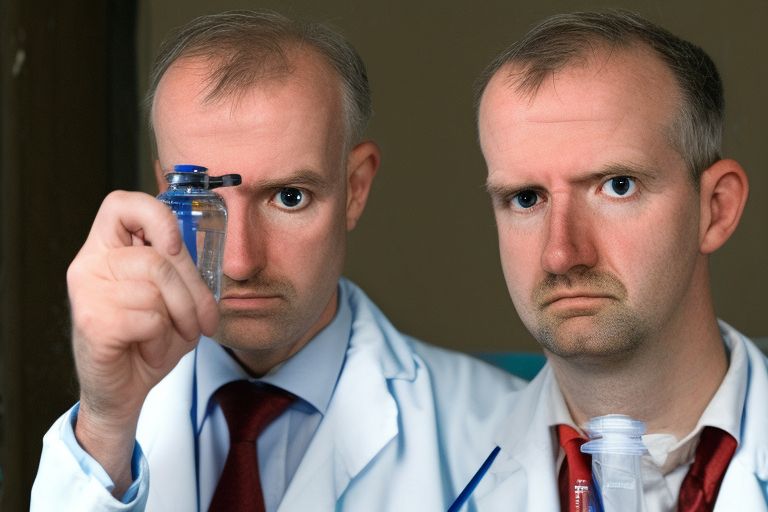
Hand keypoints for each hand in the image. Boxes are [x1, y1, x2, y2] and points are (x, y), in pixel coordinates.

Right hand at [68, 190, 218, 493]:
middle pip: (158, 257)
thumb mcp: (173, 298)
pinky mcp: (92, 321)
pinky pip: (149, 318)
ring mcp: (86, 291)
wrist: (122, 391)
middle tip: (201, 320)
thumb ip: (182, 271)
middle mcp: (90, 263)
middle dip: (192, 292)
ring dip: (179, 319)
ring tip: (168, 336)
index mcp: (108, 248)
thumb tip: (210, 257)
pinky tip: (149, 349)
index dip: (155, 216)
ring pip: (157, 287)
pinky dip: (162, 339)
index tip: (176, 245)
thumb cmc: (148, 338)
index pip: (121, 204)